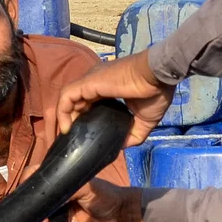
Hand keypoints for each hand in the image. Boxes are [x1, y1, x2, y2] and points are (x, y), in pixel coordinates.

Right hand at [29, 177, 144, 221]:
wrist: (119, 216)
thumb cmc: (104, 195)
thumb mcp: (86, 185)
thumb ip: (68, 186)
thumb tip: (47, 192)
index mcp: (58, 182)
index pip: (35, 180)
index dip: (26, 184)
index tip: (23, 195)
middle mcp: (53, 197)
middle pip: (31, 201)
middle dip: (28, 209)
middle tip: (39, 217)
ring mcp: (55, 214)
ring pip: (34, 218)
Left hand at [57, 52, 174, 146]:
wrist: (158, 76)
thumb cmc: (155, 92)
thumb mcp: (146, 119)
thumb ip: (134, 133)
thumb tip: (123, 145)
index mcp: (109, 87)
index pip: (90, 102)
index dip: (85, 118)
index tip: (86, 134)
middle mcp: (97, 82)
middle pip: (77, 101)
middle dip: (72, 119)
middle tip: (74, 138)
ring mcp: (91, 81)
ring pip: (69, 99)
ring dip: (65, 117)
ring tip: (69, 135)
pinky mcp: (88, 83)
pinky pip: (67, 97)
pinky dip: (63, 112)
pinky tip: (67, 128)